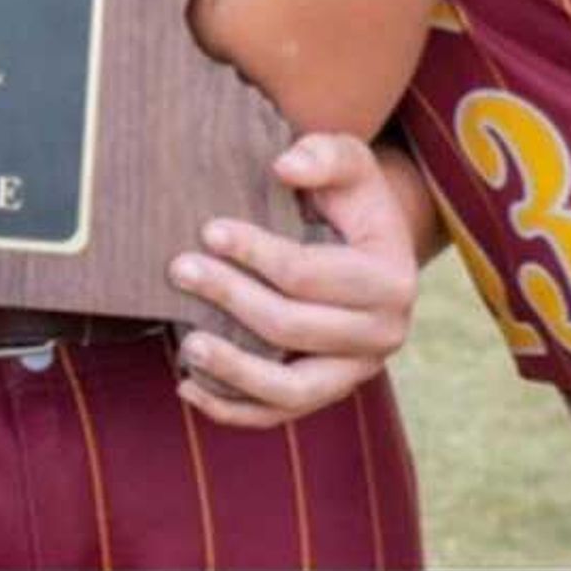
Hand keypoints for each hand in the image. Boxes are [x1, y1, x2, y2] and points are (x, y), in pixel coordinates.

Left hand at [166, 134, 419, 431]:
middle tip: (179, 269)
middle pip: (292, 328)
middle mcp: (383, 335)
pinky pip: (279, 415)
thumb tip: (283, 167)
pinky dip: (233, 410)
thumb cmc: (350, 195)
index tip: (207, 230)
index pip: (309, 275)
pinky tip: (189, 387)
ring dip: (232, 370)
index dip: (255, 253)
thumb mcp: (349, 160)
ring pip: (291, 391)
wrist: (369, 242)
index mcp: (391, 280)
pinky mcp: (329, 392)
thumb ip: (323, 155)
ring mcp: (356, 372)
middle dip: (230, 298)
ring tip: (185, 343)